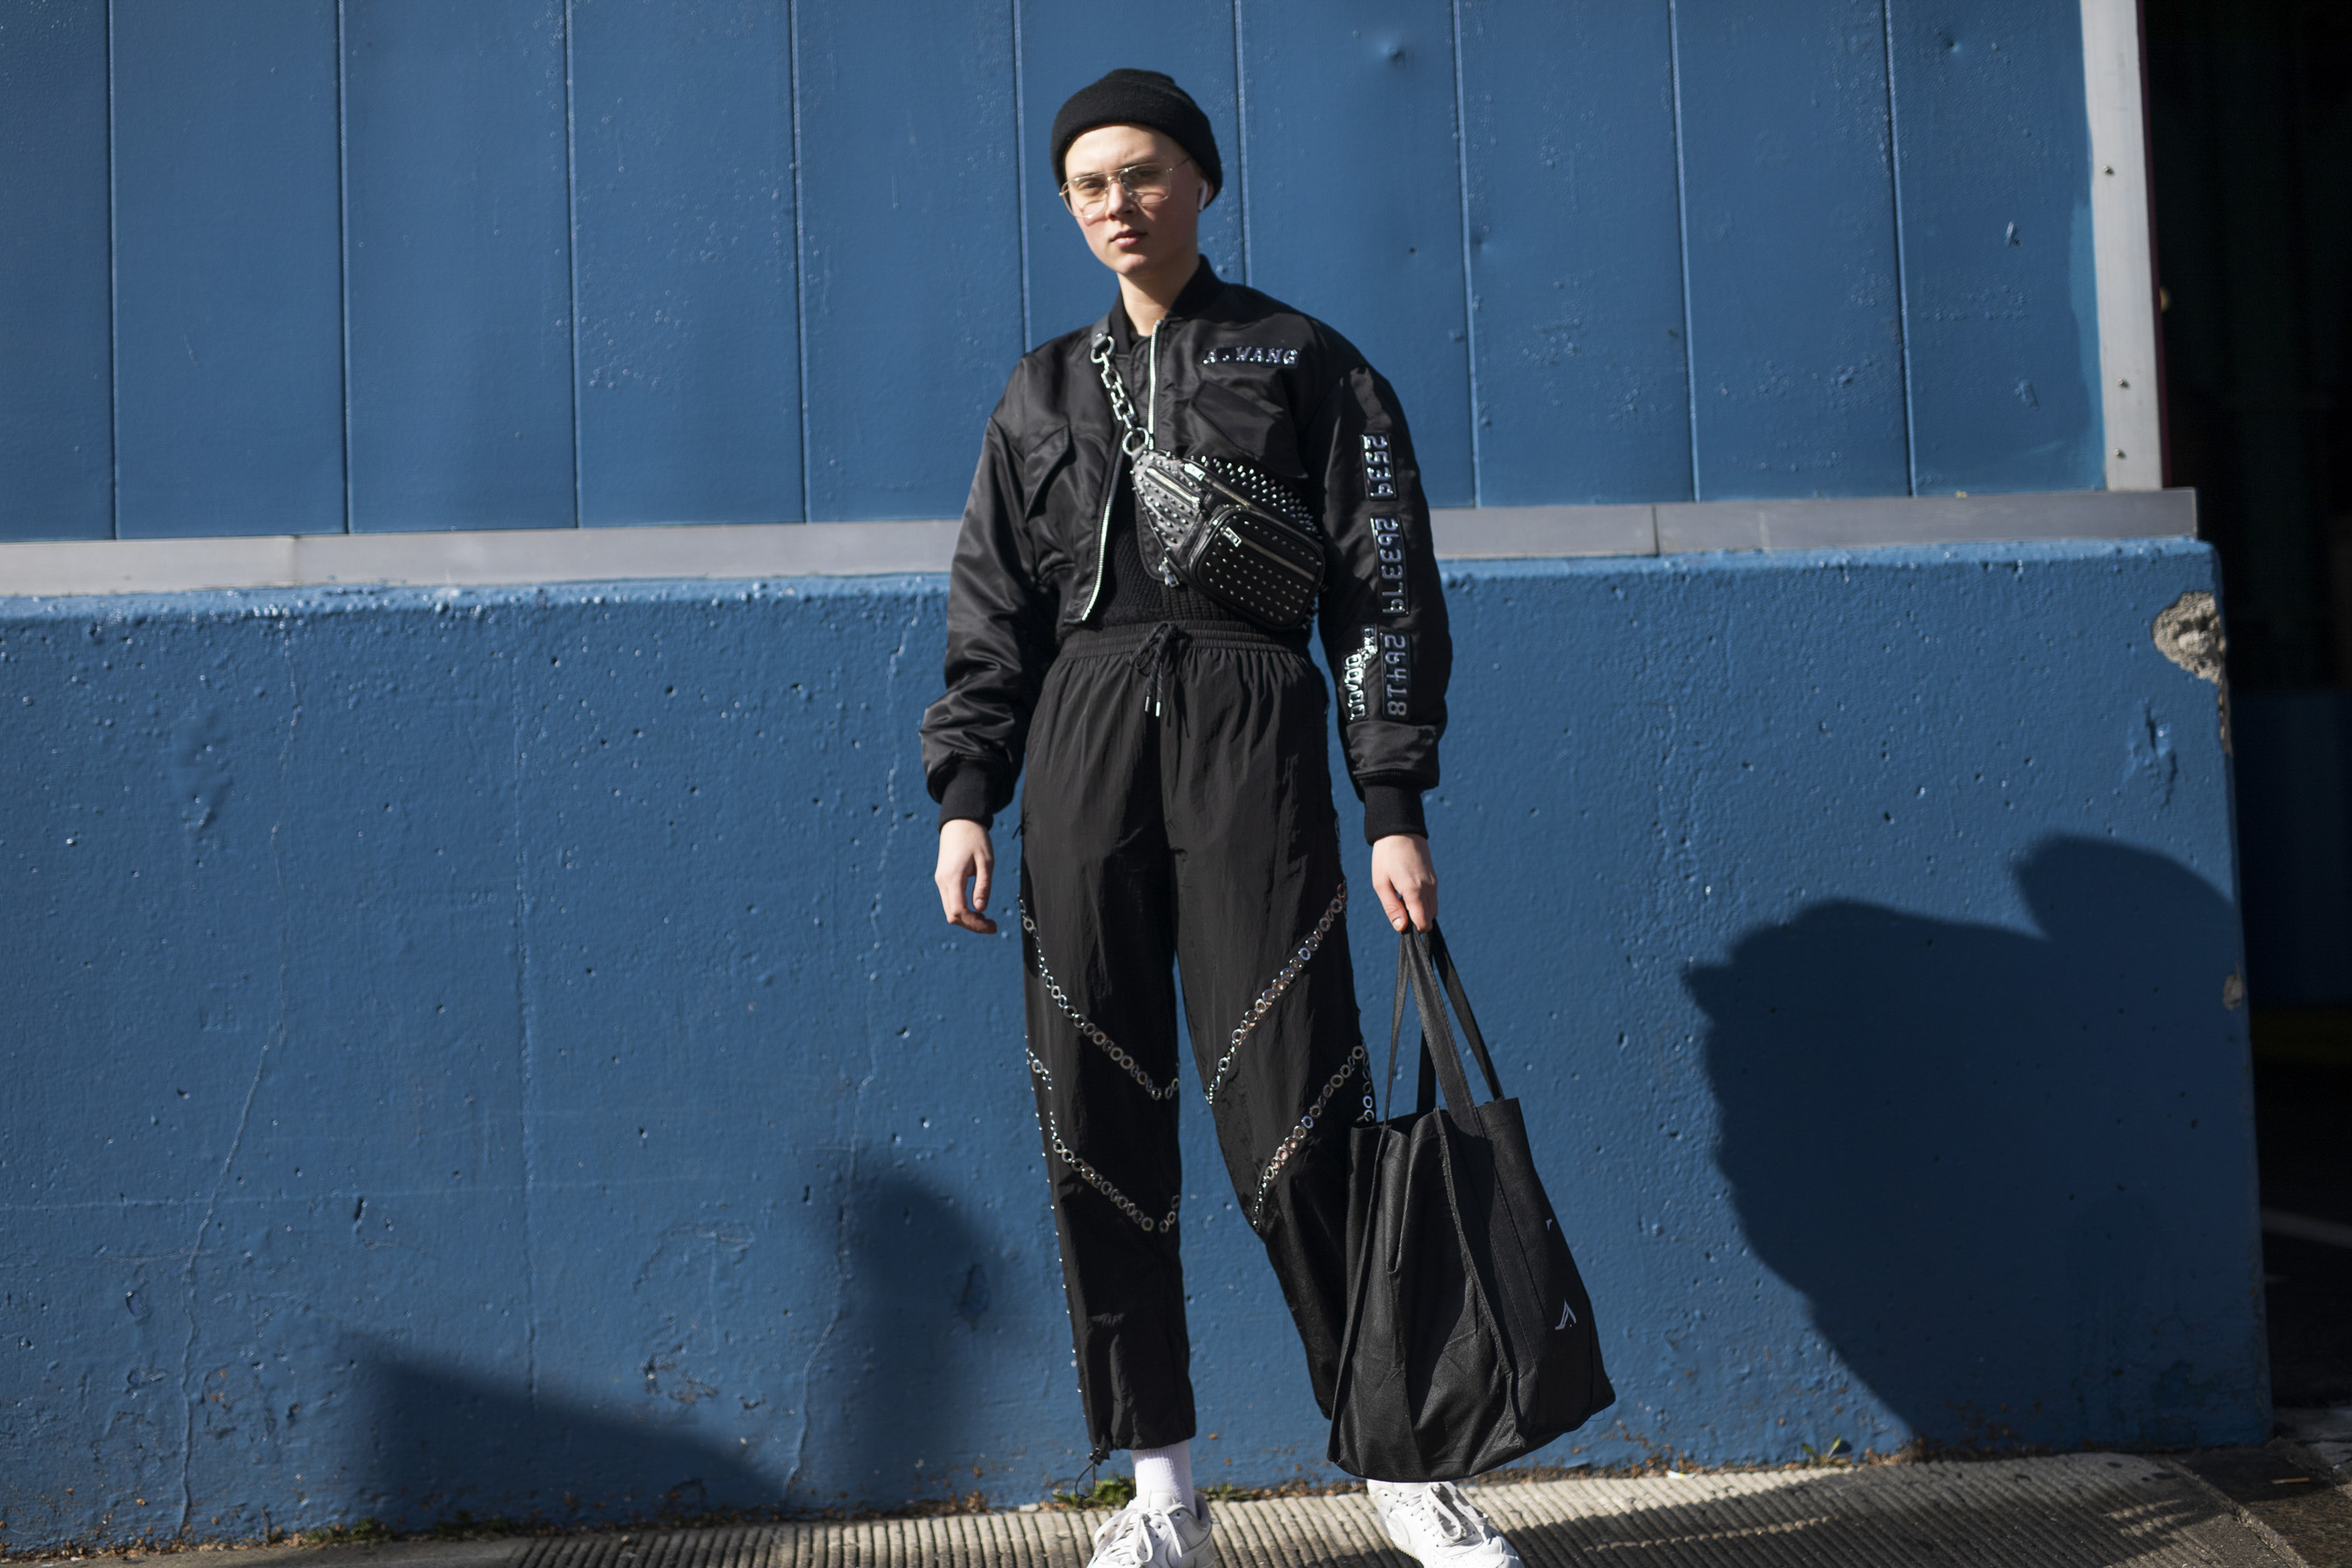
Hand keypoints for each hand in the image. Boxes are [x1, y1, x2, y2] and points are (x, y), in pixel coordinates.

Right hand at [934, 819, 997, 933]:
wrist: (959, 822)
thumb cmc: (975, 838)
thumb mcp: (986, 861)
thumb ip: (983, 886)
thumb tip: (981, 909)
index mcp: (952, 877)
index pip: (958, 911)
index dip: (975, 923)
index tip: (992, 926)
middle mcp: (942, 882)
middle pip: (952, 915)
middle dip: (972, 925)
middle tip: (993, 926)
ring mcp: (941, 881)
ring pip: (950, 911)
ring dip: (968, 920)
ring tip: (988, 920)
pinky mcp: (944, 880)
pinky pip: (951, 902)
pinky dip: (964, 911)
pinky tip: (978, 910)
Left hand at [1371, 833, 1436, 932]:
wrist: (1400, 830)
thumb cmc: (1386, 857)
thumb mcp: (1381, 884)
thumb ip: (1392, 908)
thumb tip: (1401, 928)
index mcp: (1415, 892)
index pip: (1423, 924)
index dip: (1412, 929)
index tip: (1399, 920)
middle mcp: (1429, 889)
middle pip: (1430, 919)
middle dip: (1416, 919)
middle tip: (1398, 905)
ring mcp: (1434, 882)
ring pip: (1433, 908)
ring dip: (1420, 909)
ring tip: (1402, 894)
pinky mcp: (1435, 877)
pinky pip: (1433, 897)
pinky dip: (1423, 900)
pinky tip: (1408, 887)